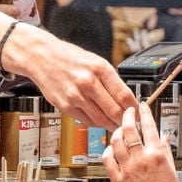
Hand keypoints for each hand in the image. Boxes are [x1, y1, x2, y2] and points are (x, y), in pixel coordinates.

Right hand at [9, 26, 133, 128]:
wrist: (42, 57)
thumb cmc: (70, 58)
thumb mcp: (95, 62)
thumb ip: (111, 80)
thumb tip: (127, 100)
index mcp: (100, 69)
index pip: (124, 95)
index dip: (135, 109)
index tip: (140, 114)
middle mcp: (88, 82)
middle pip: (115, 111)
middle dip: (125, 120)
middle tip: (131, 124)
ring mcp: (76, 96)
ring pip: (101, 119)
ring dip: (111, 125)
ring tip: (117, 125)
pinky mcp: (65, 106)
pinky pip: (87, 121)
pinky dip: (96, 123)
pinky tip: (99, 120)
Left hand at [100, 103, 179, 181]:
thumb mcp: (171, 166)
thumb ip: (164, 149)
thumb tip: (163, 135)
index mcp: (157, 154)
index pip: (149, 126)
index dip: (144, 113)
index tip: (141, 106)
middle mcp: (141, 158)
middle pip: (130, 129)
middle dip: (127, 116)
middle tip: (127, 112)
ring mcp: (128, 168)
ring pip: (116, 142)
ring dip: (117, 133)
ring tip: (119, 131)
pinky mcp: (118, 178)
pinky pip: (107, 159)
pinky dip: (108, 151)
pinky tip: (111, 149)